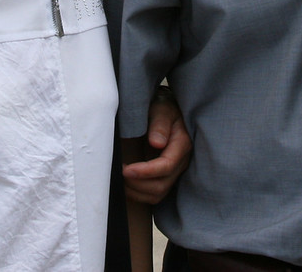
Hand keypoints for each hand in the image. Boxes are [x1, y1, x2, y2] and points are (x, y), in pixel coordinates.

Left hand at [121, 86, 191, 204]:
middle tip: (119, 172)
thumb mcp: (162, 109)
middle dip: (137, 183)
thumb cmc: (164, 108)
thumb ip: (160, 124)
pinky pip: (154, 194)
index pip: (166, 166)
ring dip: (136, 191)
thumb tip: (157, 143)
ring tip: (120, 178)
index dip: (146, 172)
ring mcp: (175, 171)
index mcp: (182, 143)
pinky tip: (126, 183)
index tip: (126, 169)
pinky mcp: (166, 177)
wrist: (168, 112)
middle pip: (161, 185)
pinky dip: (138, 194)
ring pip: (157, 194)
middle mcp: (181, 161)